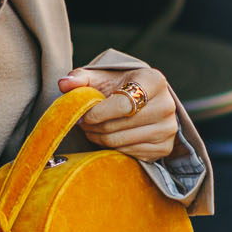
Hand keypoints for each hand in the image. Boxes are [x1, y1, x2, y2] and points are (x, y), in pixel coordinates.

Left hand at [58, 66, 179, 162]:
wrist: (142, 101)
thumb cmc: (119, 87)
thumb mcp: (101, 78)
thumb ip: (80, 78)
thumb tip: (64, 84)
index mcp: (154, 80)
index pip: (122, 103)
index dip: (97, 113)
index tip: (83, 115)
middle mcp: (167, 104)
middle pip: (120, 124)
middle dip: (95, 126)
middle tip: (84, 124)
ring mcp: (168, 128)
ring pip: (122, 141)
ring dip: (100, 138)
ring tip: (93, 130)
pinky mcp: (164, 148)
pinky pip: (130, 154)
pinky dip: (114, 148)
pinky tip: (109, 138)